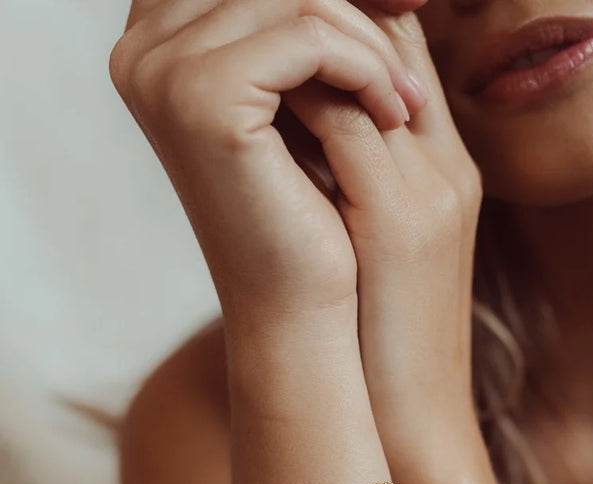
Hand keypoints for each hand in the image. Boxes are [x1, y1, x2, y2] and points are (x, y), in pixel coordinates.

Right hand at [109, 0, 426, 348]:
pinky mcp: (202, 95)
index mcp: (155, 43)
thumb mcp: (300, 100)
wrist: (299, 309)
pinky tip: (393, 114)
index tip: (402, 9)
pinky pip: (309, 36)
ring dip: (372, 44)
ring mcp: (165, 70)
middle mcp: (143, 50)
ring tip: (406, 102)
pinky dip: (366, 67)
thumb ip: (303, 29)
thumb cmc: (304, 215)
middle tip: (414, 37)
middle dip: (357, 8)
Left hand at [284, 5, 483, 480]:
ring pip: (369, 63)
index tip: (278, 36)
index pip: (401, 53)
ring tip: (245, 61)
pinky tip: (249, 111)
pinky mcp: (400, 224)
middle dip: (323, 21)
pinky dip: (296, 101)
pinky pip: (346, 121)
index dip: (344, 27)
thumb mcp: (374, 248)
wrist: (414, 420)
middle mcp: (447, 166)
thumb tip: (283, 131)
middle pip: (393, 35)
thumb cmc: (382, 340)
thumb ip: (346, 181)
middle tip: (254, 32)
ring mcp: (430, 189)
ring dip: (302, 49)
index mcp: (446, 171)